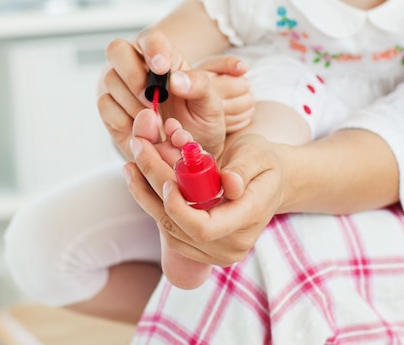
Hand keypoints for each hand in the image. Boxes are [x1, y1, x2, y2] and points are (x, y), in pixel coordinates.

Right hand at [98, 29, 252, 158]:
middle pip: (117, 49)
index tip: (162, 68)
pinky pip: (105, 104)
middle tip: (151, 99)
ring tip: (155, 121)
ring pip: (111, 79)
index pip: (151, 38)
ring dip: (132, 103)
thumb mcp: (211, 104)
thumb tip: (176, 80)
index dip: (153, 49)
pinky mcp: (109, 107)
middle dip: (133, 75)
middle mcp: (136, 64)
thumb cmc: (199, 119)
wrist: (186, 150)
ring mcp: (119, 85)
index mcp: (164, 56)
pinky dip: (123, 119)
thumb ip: (199, 86)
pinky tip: (142, 129)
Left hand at [125, 126, 284, 266]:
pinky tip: (141, 179)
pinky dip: (153, 203)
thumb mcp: (257, 154)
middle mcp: (232, 244)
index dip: (179, 208)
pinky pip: (170, 229)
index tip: (166, 181)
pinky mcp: (202, 248)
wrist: (271, 182)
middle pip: (179, 226)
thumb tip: (229, 182)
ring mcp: (216, 251)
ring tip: (131, 165)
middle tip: (137, 152)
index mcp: (248, 218)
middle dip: (152, 189)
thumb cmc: (263, 162)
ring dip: (146, 196)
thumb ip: (243, 168)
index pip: (204, 228)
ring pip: (169, 229)